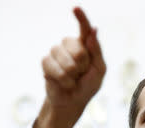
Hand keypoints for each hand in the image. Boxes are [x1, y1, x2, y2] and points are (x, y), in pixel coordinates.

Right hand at [35, 7, 105, 127]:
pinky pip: (53, 67)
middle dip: (82, 66)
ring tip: (72, 80)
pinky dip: (62, 79)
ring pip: (65, 59)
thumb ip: (97, 51)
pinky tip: (63, 83)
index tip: (76, 8)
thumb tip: (94, 30)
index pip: (83, 29)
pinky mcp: (46, 62)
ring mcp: (56, 52)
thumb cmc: (88, 85)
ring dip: (72, 75)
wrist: (72, 101)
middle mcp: (70, 46)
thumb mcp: (99, 70)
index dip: (81, 18)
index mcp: (85, 45)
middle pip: (77, 49)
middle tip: (82, 74)